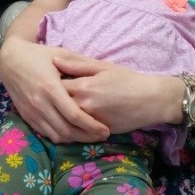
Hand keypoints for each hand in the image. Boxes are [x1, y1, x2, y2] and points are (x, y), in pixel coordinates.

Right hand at [0, 36, 109, 142]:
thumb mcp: (62, 53)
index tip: (105, 130)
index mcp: (51, 88)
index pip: (74, 115)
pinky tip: (71, 133)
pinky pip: (46, 133)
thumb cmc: (39, 55)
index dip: (91, 126)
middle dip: (86, 137)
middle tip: (101, 136)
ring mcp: (32, 112)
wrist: (10, 60)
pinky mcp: (26, 116)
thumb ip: (80, 63)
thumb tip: (102, 71)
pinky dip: (60, 137)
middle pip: (67, 130)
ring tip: (89, 136)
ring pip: (57, 136)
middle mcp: (40, 103)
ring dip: (74, 139)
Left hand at [54, 54, 174, 132]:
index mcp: (83, 85)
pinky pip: (76, 133)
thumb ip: (77, 65)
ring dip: (58, 117)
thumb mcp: (102, 67)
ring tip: (55, 110)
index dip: (48, 83)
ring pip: (65, 122)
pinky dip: (69, 129)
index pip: (55, 86)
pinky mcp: (97, 133)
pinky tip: (67, 123)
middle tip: (47, 97)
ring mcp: (90, 121)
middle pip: (57, 106)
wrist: (149, 99)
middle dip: (51, 102)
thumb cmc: (126, 79)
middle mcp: (83, 105)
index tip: (46, 80)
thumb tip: (54, 61)